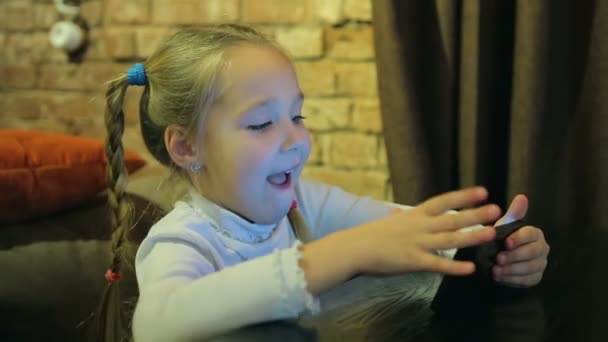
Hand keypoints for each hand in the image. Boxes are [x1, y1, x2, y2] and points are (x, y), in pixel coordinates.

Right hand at [348, 187, 501, 275]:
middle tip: (497, 210)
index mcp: (415, 215)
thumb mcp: (390, 221)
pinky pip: (438, 264)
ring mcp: (417, 243)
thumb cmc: (370, 235)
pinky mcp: (413, 261)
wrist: (354, 248)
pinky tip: (470, 269)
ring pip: (450, 239)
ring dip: (472, 236)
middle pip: (453, 218)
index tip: (483, 191)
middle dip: (476, 214)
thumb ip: (401, 218)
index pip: (443, 201)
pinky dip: (455, 267)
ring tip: (491, 234)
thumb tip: (400, 212)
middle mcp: (419, 226)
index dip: (464, 196)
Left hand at [492, 194, 549, 286]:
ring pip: (530, 268)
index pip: (531, 235)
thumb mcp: (506, 225)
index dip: (519, 239)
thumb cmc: (503, 237)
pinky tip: (500, 276)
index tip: (505, 242)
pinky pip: (527, 280)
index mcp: (535, 234)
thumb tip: (522, 197)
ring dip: (512, 269)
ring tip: (496, 269)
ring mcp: (541, 264)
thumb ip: (514, 214)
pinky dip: (512, 279)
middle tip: (499, 258)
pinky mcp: (535, 277)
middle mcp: (542, 249)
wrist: (499, 255)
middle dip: (515, 256)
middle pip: (533, 253)